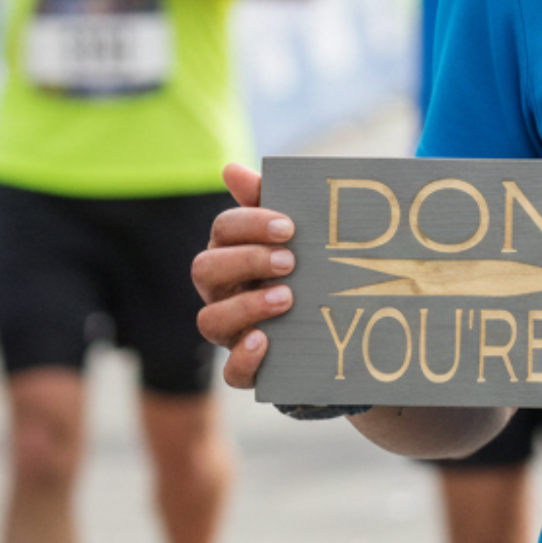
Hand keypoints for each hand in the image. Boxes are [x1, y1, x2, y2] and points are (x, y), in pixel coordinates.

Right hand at [193, 163, 295, 390]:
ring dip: (246, 307)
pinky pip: (230, 373)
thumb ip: (267, 202)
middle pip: (205, 270)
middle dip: (246, 261)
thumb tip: (231, 169)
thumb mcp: (295, 236)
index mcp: (231, 252)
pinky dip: (244, 359)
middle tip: (290, 260)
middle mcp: (222, 291)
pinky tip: (265, 342)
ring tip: (286, 298)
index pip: (223, 231)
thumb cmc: (306, 268)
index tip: (288, 225)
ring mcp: (230, 331)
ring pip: (209, 321)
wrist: (336, 327)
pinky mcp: (246, 368)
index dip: (249, 224)